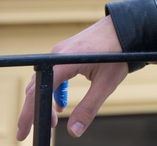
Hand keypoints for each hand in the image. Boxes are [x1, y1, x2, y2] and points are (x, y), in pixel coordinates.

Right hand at [16, 16, 127, 140]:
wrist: (129, 27)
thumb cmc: (121, 53)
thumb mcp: (106, 83)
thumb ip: (89, 107)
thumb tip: (75, 131)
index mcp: (65, 61)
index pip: (38, 91)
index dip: (29, 113)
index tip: (24, 131)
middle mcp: (58, 53)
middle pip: (37, 85)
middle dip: (36, 109)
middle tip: (41, 128)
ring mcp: (60, 50)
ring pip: (43, 78)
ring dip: (45, 99)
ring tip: (54, 119)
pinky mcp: (66, 49)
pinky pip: (52, 71)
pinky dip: (54, 88)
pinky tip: (60, 103)